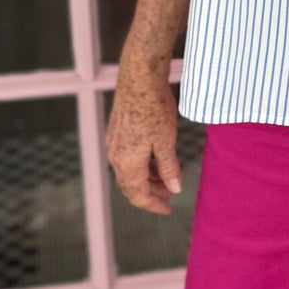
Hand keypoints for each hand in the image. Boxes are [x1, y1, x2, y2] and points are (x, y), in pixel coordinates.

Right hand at [107, 61, 183, 213]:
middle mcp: (115, 156)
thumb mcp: (167, 142)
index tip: (168, 209)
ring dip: (147, 177)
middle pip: (131, 186)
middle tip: (170, 192)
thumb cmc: (153, 109)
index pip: (138, 195)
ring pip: (128, 171)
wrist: (139, 79)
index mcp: (127, 163)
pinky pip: (126, 157)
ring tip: (167, 174)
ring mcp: (113, 143)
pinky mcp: (116, 131)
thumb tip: (174, 188)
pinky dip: (141, 164)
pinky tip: (155, 157)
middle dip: (151, 192)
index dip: (154, 205)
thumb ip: (169, 168)